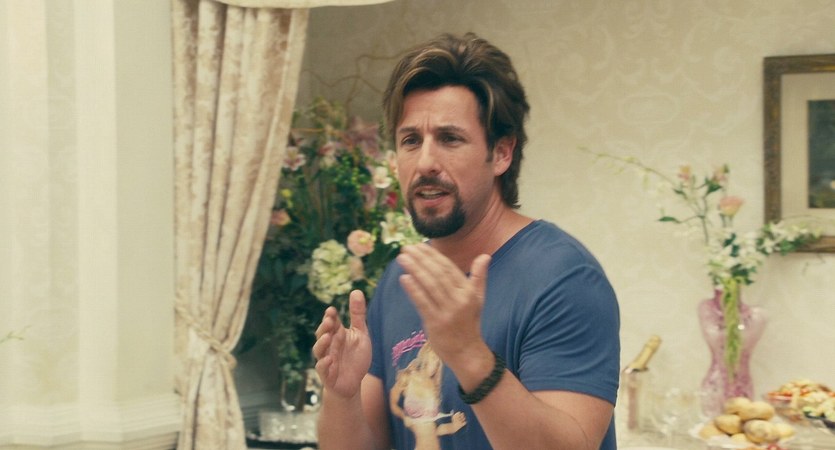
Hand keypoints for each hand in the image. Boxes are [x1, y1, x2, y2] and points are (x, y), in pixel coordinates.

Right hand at [312, 290, 371, 398]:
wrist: (353, 382)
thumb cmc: (355, 357)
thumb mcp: (360, 334)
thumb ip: (358, 314)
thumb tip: (357, 290)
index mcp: (336, 334)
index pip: (331, 323)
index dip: (330, 317)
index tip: (332, 310)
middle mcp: (329, 345)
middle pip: (322, 334)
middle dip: (324, 328)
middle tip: (329, 320)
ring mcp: (326, 360)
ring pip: (319, 350)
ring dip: (322, 343)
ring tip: (328, 337)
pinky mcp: (328, 375)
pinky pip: (323, 369)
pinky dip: (324, 364)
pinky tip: (329, 359)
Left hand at [396, 244, 491, 366]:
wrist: (467, 352)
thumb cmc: (470, 323)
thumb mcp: (478, 299)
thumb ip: (479, 276)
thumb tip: (485, 256)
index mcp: (468, 292)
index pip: (448, 268)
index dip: (432, 255)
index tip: (419, 245)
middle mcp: (459, 300)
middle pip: (437, 274)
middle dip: (421, 259)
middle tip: (406, 248)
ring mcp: (448, 312)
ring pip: (429, 286)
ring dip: (414, 270)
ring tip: (402, 258)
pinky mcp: (436, 323)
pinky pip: (422, 303)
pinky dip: (413, 289)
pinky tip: (404, 278)